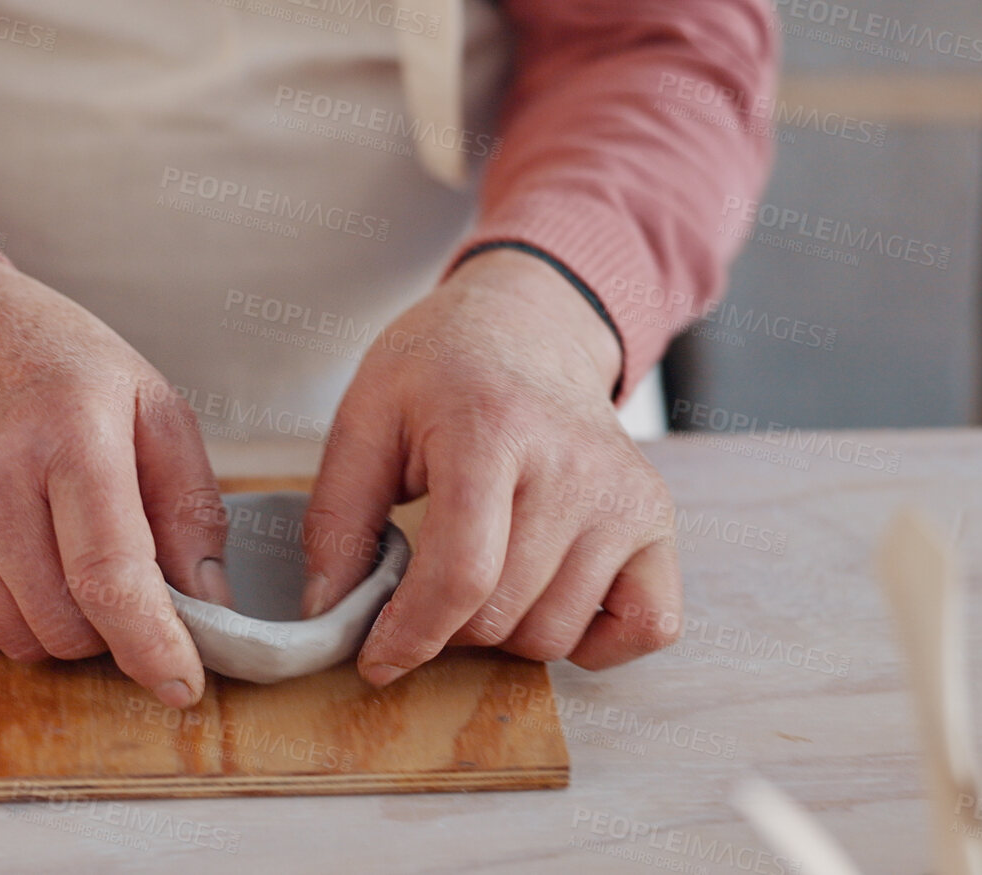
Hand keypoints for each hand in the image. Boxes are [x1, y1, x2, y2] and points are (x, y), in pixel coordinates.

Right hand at [0, 249, 229, 707]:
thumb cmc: (58, 365)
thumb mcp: (149, 404)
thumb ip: (190, 507)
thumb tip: (209, 607)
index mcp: (70, 433)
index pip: (109, 576)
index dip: (151, 645)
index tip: (182, 687)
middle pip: (66, 623)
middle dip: (108, 623)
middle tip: (111, 567)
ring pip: (18, 638)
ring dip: (55, 622)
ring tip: (55, 544)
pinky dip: (2, 612)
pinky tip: (5, 545)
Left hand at [303, 249, 681, 683]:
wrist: (530, 324)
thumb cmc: (441, 369)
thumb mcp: (366, 416)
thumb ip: (337, 517)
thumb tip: (325, 613)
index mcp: (492, 429)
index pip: (463, 574)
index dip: (411, 634)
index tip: (376, 657)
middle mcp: (574, 465)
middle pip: (502, 614)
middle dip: (446, 626)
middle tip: (426, 583)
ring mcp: (626, 495)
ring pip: (558, 634)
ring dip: (507, 632)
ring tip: (483, 573)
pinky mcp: (656, 519)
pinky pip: (648, 628)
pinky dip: (595, 641)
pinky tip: (550, 598)